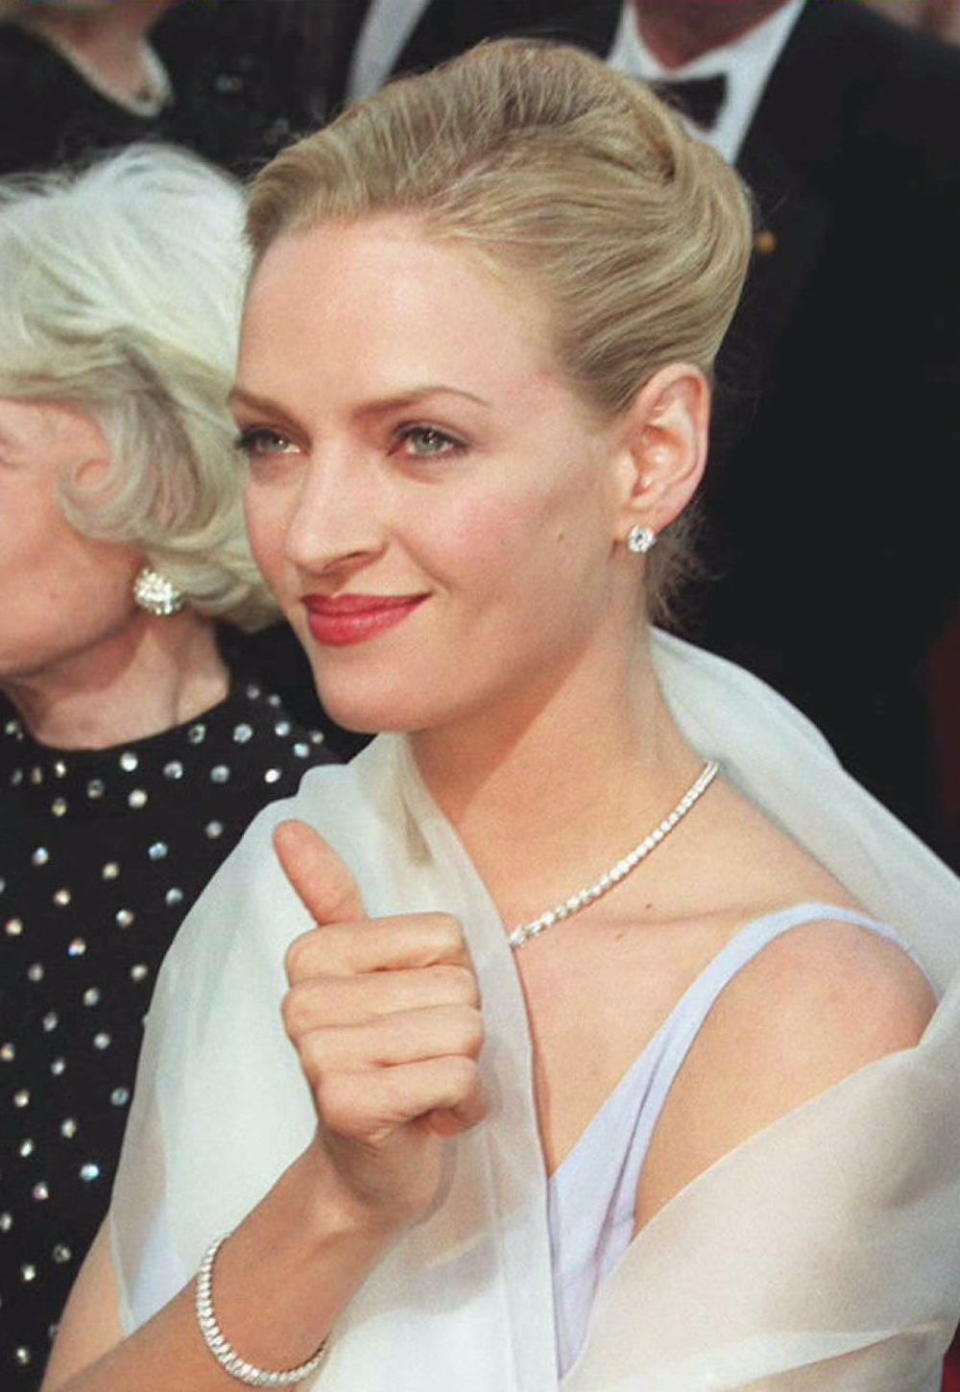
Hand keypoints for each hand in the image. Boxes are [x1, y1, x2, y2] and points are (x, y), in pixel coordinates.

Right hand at [275, 820, 487, 1232]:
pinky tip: (427, 1121)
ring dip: (463, 1071)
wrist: (369, 1173)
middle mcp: (304, 1001)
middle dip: (460, 1031)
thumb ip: (331, 896)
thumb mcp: (368, 971)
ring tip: (421, 1088)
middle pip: (458, 986)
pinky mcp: (349, 1105)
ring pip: (463, 1030)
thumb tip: (287, 824)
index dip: (451, 982)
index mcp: (313, 955)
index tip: (412, 1017)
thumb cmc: (387, 1060)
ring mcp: (320, 1055)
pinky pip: (458, 1078)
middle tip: (417, 1062)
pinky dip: (464, 1107)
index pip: (446, 937)